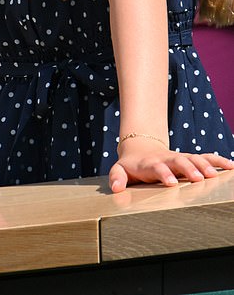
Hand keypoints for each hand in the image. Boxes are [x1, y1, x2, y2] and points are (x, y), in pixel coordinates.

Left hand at [108, 137, 233, 192]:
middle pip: (178, 161)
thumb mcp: (120, 169)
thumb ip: (117, 178)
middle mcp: (167, 159)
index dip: (163, 173)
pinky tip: (230, 166)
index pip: (156, 167)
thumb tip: (115, 188)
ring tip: (214, 175)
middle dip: (188, 168)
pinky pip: (205, 158)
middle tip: (198, 178)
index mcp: (150, 163)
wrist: (141, 148)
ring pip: (193, 158)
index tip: (171, 182)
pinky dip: (217, 161)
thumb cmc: (132, 165)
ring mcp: (179, 157)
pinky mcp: (189, 159)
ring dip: (204, 165)